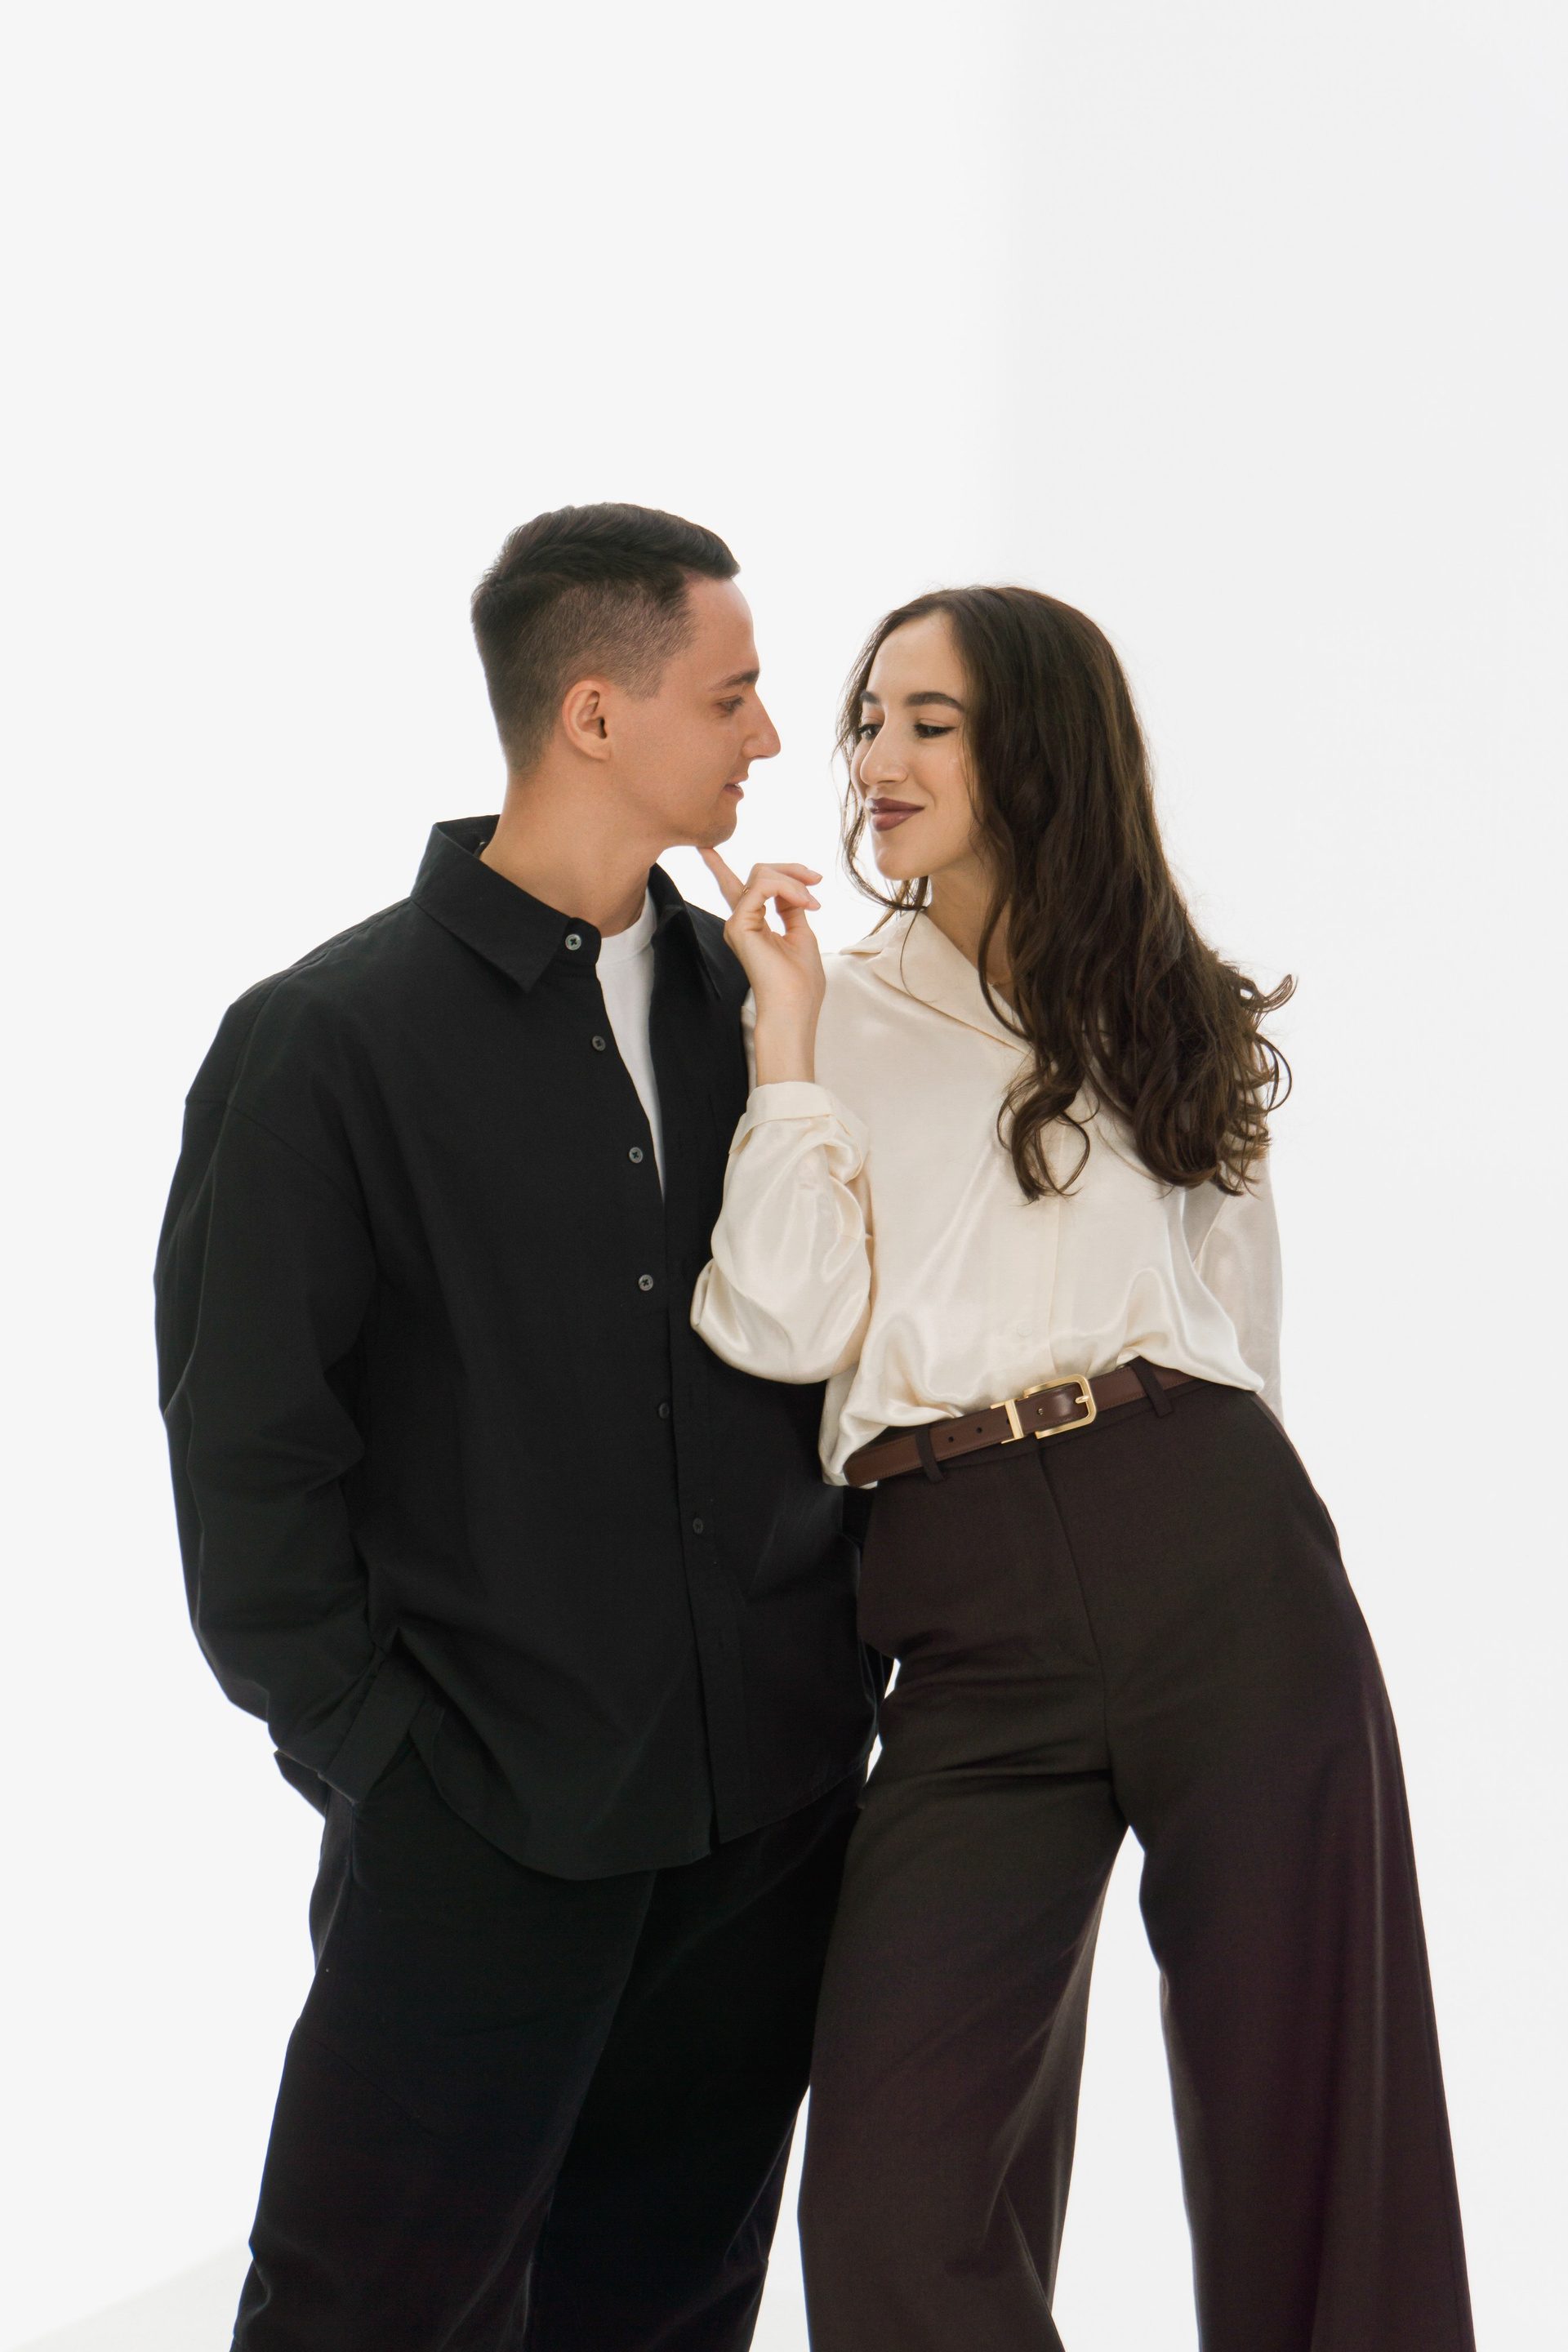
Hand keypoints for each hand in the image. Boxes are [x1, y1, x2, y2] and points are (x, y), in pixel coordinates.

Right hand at [701, 848, 825, 1083]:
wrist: (794, 1008)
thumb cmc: (801, 982)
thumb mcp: (801, 933)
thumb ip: (792, 907)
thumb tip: (793, 886)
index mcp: (752, 925)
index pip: (736, 887)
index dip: (720, 867)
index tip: (712, 849)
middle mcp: (740, 921)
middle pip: (760, 874)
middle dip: (791, 870)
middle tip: (816, 881)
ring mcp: (737, 922)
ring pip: (763, 875)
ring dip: (795, 881)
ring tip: (814, 903)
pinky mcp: (739, 924)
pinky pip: (764, 886)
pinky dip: (789, 888)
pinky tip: (806, 903)